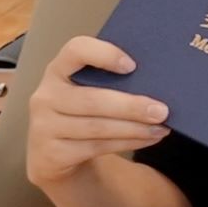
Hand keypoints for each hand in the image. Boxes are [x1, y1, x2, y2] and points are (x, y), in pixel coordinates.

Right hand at [20, 38, 167, 193]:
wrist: (52, 155)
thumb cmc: (80, 112)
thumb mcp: (85, 90)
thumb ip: (108, 81)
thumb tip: (156, 81)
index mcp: (57, 70)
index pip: (75, 50)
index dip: (104, 54)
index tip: (132, 65)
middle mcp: (45, 96)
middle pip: (92, 99)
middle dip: (131, 106)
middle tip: (162, 110)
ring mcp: (45, 127)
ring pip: (97, 127)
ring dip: (134, 128)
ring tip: (161, 127)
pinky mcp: (52, 154)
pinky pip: (97, 147)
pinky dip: (127, 143)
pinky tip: (148, 139)